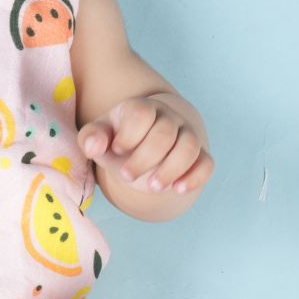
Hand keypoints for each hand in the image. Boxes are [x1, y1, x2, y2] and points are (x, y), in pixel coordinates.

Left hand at [77, 97, 213, 195]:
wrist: (143, 148)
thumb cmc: (117, 141)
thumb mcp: (100, 137)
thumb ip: (91, 138)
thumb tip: (93, 146)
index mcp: (141, 108)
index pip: (141, 113)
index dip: (129, 134)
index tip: (117, 150)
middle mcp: (168, 118)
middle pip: (164, 133)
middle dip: (145, 158)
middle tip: (126, 176)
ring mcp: (187, 135)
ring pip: (189, 147)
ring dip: (170, 169)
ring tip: (152, 187)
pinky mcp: (200, 156)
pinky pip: (207, 163)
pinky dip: (195, 178)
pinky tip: (177, 190)